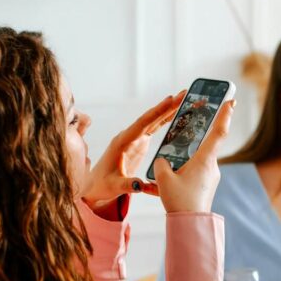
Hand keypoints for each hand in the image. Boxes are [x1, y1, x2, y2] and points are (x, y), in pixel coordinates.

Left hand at [77, 92, 185, 208]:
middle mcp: (129, 136)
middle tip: (185, 94)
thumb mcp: (113, 187)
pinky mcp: (139, 143)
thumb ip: (126, 185)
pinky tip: (177, 115)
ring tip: (185, 99)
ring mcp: (135, 139)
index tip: (171, 100)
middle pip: (151, 118)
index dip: (157, 112)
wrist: (95, 186)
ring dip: (169, 110)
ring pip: (154, 121)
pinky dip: (166, 121)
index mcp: (123, 142)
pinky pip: (154, 129)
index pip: (143, 123)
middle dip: (168, 106)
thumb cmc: (102, 185)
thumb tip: (139, 185)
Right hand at [152, 100, 235, 212]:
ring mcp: (211, 176)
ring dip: (189, 154)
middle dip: (200, 132)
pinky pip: (198, 170)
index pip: (218, 132)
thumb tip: (163, 160)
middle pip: (207, 143)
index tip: (230, 100)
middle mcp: (212, 166)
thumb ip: (162, 163)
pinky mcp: (207, 185)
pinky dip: (187, 167)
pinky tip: (175, 174)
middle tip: (198, 117)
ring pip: (199, 158)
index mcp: (205, 160)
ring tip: (175, 155)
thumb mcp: (164, 178)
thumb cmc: (180, 202)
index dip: (225, 114)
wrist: (190, 225)